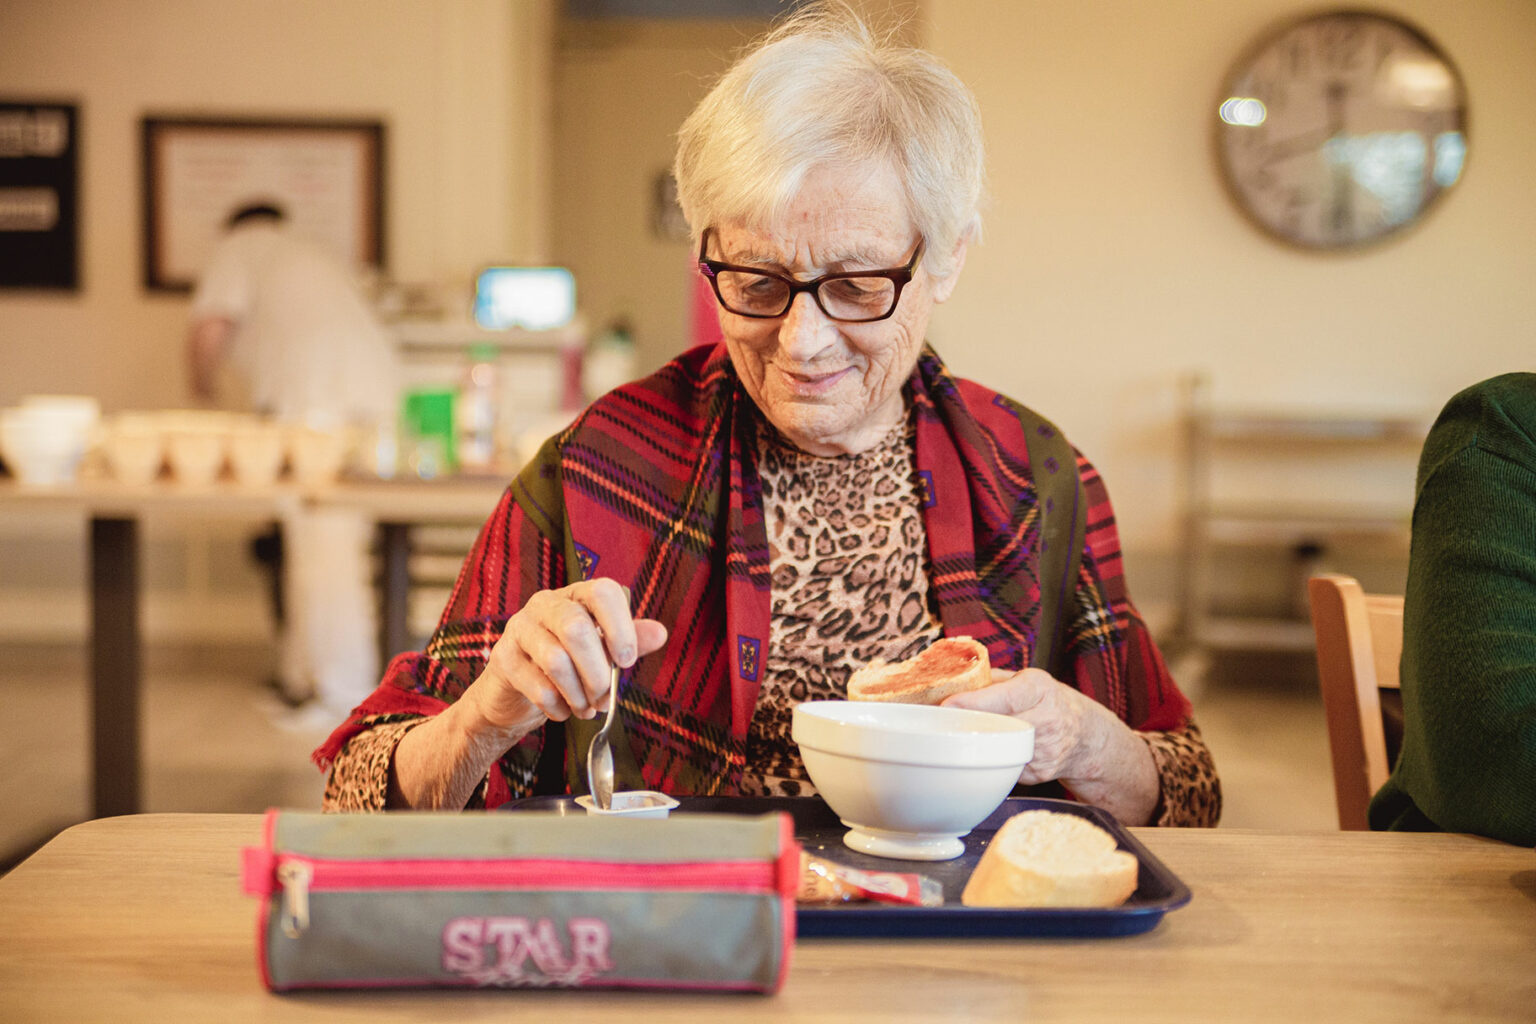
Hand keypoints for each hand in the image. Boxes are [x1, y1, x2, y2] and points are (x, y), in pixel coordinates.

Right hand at [467, 578, 667, 734]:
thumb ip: (629, 640)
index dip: (620, 627)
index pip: (602, 592)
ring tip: (587, 709)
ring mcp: (520, 629)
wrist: (516, 691)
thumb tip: (660, 632)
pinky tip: (563, 712)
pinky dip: (558, 707)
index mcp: (576, 596)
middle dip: (597, 672)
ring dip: (579, 694)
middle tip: (606, 699)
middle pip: (576, 627)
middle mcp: (546, 605)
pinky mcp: (504, 659)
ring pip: (556, 659)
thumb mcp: (601, 651)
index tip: (627, 661)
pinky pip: (537, 686)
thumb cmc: (567, 664)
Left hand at [942, 667, 1158, 824]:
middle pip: (998, 726)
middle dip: (967, 726)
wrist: (1086, 737)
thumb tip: (953, 680)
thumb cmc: (1050, 702)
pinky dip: (990, 759)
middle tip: (940, 724)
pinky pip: (1002, 766)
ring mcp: (1043, 750)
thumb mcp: (1028, 680)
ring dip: (974, 745)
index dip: (974, 702)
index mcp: (1039, 689)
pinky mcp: (1037, 773)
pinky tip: (988, 751)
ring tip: (958, 737)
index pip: (1004, 697)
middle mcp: (1045, 719)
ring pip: (996, 751)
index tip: (947, 705)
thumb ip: (994, 680)